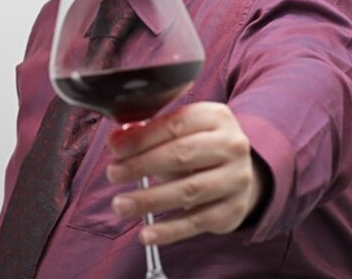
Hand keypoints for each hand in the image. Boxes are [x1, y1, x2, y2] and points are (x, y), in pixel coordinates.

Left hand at [105, 102, 268, 245]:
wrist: (239, 173)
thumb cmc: (197, 147)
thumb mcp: (178, 132)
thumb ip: (146, 133)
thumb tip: (116, 141)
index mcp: (215, 117)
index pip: (175, 125)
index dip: (141, 138)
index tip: (115, 149)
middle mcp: (232, 145)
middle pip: (181, 155)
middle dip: (141, 165)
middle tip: (113, 174)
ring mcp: (236, 178)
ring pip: (188, 190)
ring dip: (149, 200)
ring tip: (121, 205)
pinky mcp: (234, 209)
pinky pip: (196, 222)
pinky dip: (169, 231)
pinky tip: (146, 235)